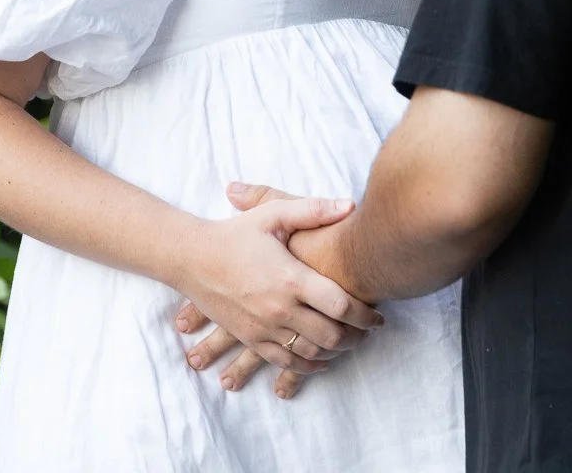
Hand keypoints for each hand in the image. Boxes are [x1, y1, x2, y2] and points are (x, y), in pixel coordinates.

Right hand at [176, 183, 381, 398]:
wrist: (193, 258)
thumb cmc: (235, 233)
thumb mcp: (273, 215)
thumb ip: (313, 210)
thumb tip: (350, 205)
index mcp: (291, 278)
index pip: (341, 306)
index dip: (366, 315)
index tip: (378, 316)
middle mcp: (281, 308)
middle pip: (332, 336)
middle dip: (356, 337)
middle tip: (367, 331)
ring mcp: (265, 328)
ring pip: (312, 354)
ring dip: (336, 353)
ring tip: (349, 343)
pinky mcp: (251, 339)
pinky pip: (286, 362)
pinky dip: (309, 366)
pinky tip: (321, 360)